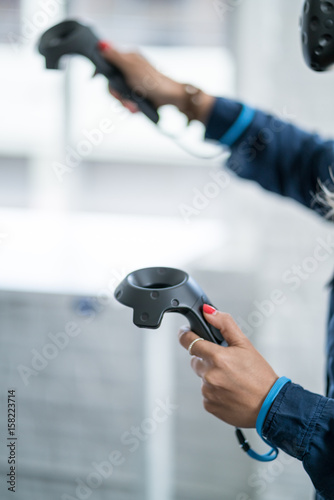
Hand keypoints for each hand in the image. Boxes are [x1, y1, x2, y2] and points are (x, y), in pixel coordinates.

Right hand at [97, 41, 214, 123]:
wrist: (171, 98)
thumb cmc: (153, 81)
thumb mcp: (131, 67)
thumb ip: (116, 57)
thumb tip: (101, 45)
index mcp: (128, 59)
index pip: (108, 62)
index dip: (101, 70)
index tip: (94, 78)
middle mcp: (130, 69)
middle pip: (112, 82)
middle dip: (116, 93)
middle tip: (122, 99)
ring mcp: (134, 82)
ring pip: (119, 93)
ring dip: (124, 102)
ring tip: (132, 107)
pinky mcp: (138, 94)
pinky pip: (127, 100)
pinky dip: (131, 106)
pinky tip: (136, 108)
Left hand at [178, 306, 277, 427]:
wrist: (270, 405)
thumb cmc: (260, 376)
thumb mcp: (245, 344)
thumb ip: (225, 324)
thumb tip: (208, 312)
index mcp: (217, 357)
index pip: (188, 341)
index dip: (185, 335)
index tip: (186, 332)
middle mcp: (210, 375)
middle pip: (195, 360)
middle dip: (206, 358)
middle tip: (226, 363)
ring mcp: (208, 392)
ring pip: (202, 377)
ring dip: (212, 376)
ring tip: (231, 379)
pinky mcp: (209, 405)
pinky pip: (206, 393)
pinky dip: (214, 391)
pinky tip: (229, 391)